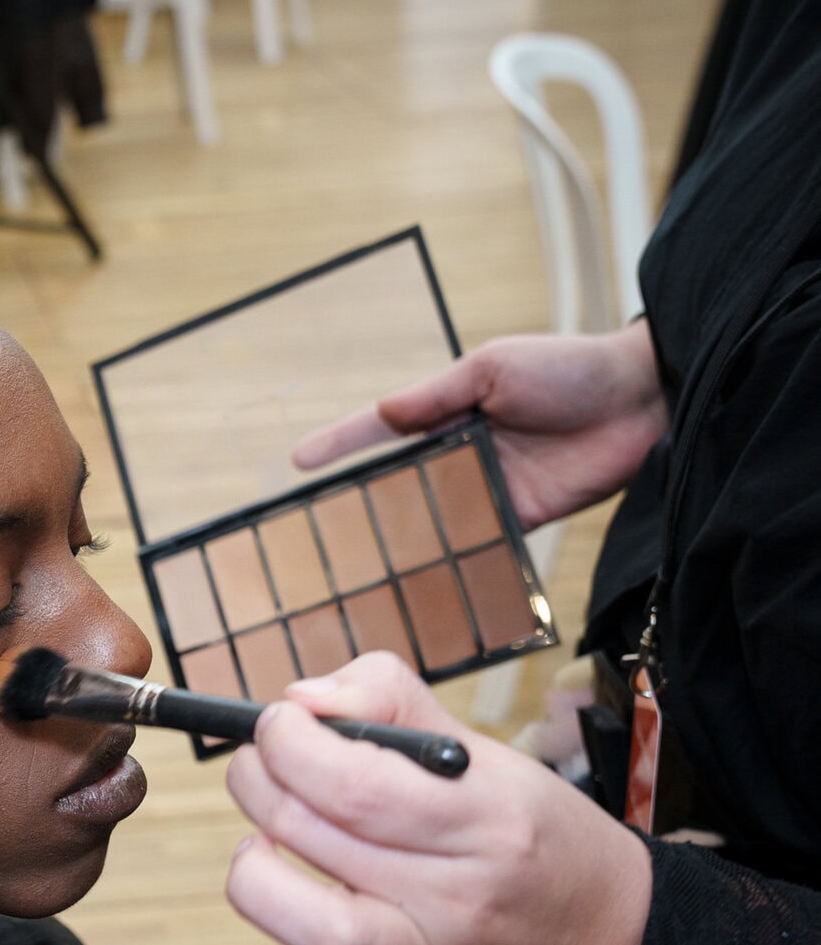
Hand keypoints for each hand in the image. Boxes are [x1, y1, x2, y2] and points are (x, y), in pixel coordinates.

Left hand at [221, 653, 651, 944]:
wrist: (610, 938)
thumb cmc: (529, 833)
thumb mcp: (477, 746)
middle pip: (314, 834)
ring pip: (315, 932)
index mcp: (480, 816)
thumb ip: (384, 697)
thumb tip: (301, 703)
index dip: (287, 742)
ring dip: (256, 876)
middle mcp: (454, 894)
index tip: (281, 725)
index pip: (353, 779)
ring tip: (263, 847)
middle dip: (259, 781)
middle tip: (265, 767)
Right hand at [292, 318, 668, 529]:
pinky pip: (480, 541)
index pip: (382, 429)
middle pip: (401, 483)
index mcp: (450, 409)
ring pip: (434, 518)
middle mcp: (462, 452)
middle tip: (318, 532)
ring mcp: (491, 487)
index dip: (340, 444)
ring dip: (403, 539)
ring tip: (359, 566)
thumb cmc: (569, 366)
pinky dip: (455, 558)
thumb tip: (383, 412)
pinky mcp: (523, 516)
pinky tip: (425, 577)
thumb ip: (438, 394)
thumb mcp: (494, 366)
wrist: (646, 396)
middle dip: (360, 505)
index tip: (298, 462)